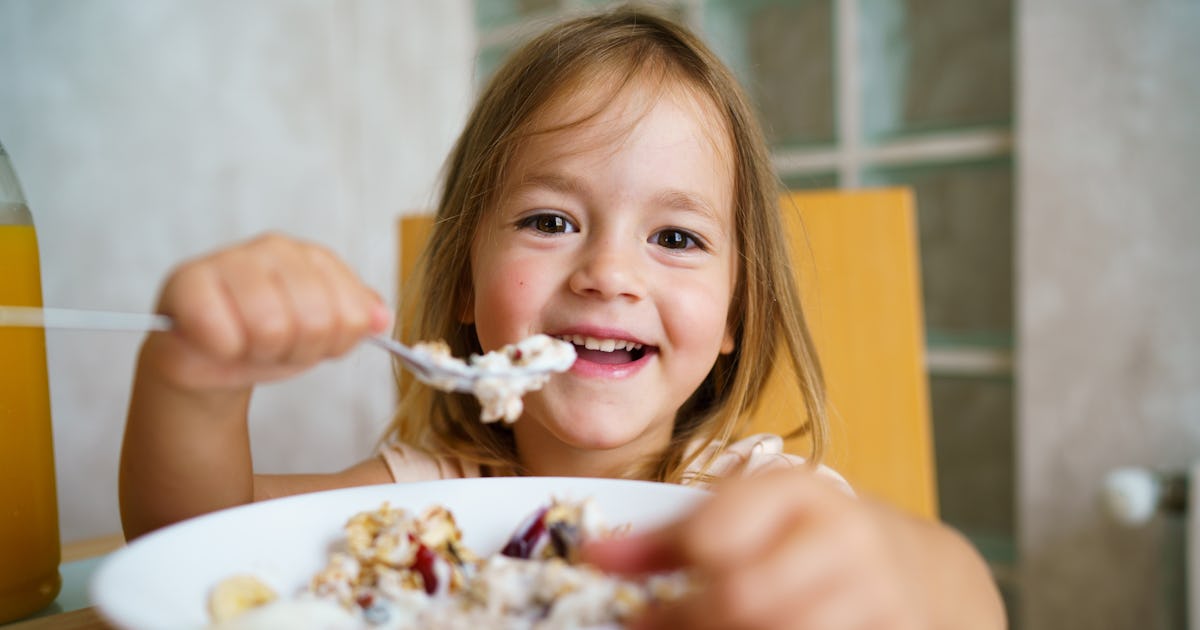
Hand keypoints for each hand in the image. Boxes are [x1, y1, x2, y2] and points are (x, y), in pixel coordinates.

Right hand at [143, 233, 390, 391]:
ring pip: (270, 327)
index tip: (314, 343)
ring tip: (248, 343)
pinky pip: (221, 332)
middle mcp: (276, 248)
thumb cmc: (268, 339)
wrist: (209, 358)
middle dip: (296, 350)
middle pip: (314, 321)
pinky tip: (218, 341)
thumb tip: (381, 319)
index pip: (352, 314)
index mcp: (315, 258)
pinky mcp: (187, 280)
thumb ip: (357, 320)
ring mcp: (231, 259)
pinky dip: (224, 349)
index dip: (334, 343)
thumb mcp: (325, 333)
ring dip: (260, 351)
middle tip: (275, 346)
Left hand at [585, 469, 924, 629]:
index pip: (714, 535)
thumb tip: (594, 555)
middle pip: (743, 598)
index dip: (663, 576)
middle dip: (687, 621)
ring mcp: (877, 595)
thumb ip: (671, 536)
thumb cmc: (810, 537)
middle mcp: (845, 538)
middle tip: (650, 628)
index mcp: (800, 492)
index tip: (630, 606)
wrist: (916, 570)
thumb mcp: (749, 517)